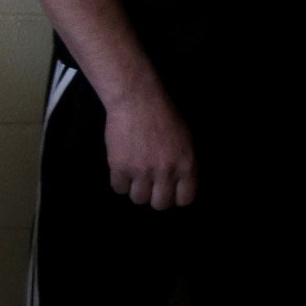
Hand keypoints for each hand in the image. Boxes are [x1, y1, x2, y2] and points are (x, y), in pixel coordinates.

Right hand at [104, 88, 194, 208]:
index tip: (168, 191)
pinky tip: (122, 170)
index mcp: (186, 164)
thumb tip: (179, 184)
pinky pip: (119, 188)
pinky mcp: (120, 167)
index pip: (185, 199)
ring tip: (134, 176)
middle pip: (160, 204)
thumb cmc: (163, 116)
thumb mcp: (185, 141)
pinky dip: (120, 181)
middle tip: (149, 186)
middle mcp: (166, 171)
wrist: (137, 101)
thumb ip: (183, 164)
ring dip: (136, 190)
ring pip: (138, 199)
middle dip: (154, 197)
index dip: (175, 198)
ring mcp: (142, 170)